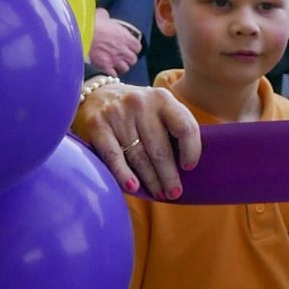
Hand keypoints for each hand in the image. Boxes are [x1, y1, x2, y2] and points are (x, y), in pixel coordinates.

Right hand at [73, 83, 200, 199]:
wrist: (97, 94)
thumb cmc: (137, 110)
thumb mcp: (158, 108)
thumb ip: (173, 127)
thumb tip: (188, 165)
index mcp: (162, 98)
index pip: (184, 126)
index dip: (191, 150)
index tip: (189, 167)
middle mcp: (140, 103)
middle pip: (160, 148)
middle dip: (169, 175)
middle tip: (175, 193)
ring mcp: (117, 114)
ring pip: (138, 156)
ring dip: (150, 180)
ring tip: (159, 194)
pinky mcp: (97, 125)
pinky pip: (114, 157)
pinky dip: (124, 174)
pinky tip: (134, 187)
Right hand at [88, 9, 140, 75]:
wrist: (83, 33)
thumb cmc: (93, 23)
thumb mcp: (103, 15)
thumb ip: (107, 16)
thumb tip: (104, 15)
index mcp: (126, 37)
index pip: (138, 47)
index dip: (133, 48)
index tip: (128, 47)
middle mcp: (123, 49)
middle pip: (133, 59)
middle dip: (128, 59)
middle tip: (122, 57)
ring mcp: (115, 59)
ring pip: (125, 68)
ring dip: (121, 67)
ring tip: (115, 64)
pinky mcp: (105, 66)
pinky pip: (113, 74)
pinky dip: (111, 73)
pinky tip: (107, 70)